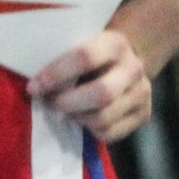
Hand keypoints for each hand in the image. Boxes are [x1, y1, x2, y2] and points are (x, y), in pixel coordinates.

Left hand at [29, 29, 151, 142]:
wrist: (126, 63)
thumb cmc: (90, 54)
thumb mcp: (80, 45)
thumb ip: (62, 56)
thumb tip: (33, 83)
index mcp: (115, 44)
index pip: (84, 57)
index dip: (55, 74)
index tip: (33, 87)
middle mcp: (134, 68)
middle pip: (101, 94)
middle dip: (68, 103)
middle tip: (49, 103)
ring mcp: (142, 93)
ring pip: (104, 118)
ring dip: (76, 118)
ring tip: (65, 111)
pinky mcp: (144, 115)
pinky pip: (110, 134)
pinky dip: (89, 131)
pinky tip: (82, 118)